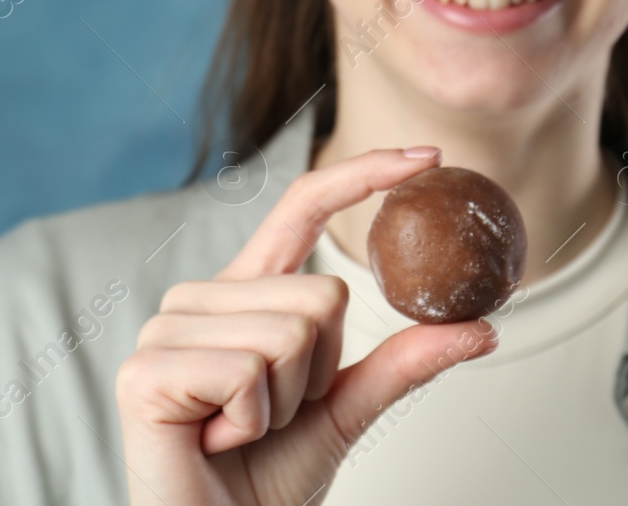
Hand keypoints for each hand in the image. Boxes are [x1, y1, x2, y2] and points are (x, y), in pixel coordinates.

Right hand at [115, 145, 498, 504]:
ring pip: (290, 334)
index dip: (361, 173)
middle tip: (274, 414)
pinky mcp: (145, 370)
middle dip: (319, 373)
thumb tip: (483, 327)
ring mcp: (167, 330)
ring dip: (287, 402)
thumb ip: (404, 362)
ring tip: (242, 430)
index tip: (427, 155)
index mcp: (245, 292)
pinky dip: (252, 421)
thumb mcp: (346, 410)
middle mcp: (200, 298)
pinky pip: (246, 371)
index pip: (302, 206)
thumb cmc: (266, 478)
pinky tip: (217, 440)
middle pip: (319, 295)